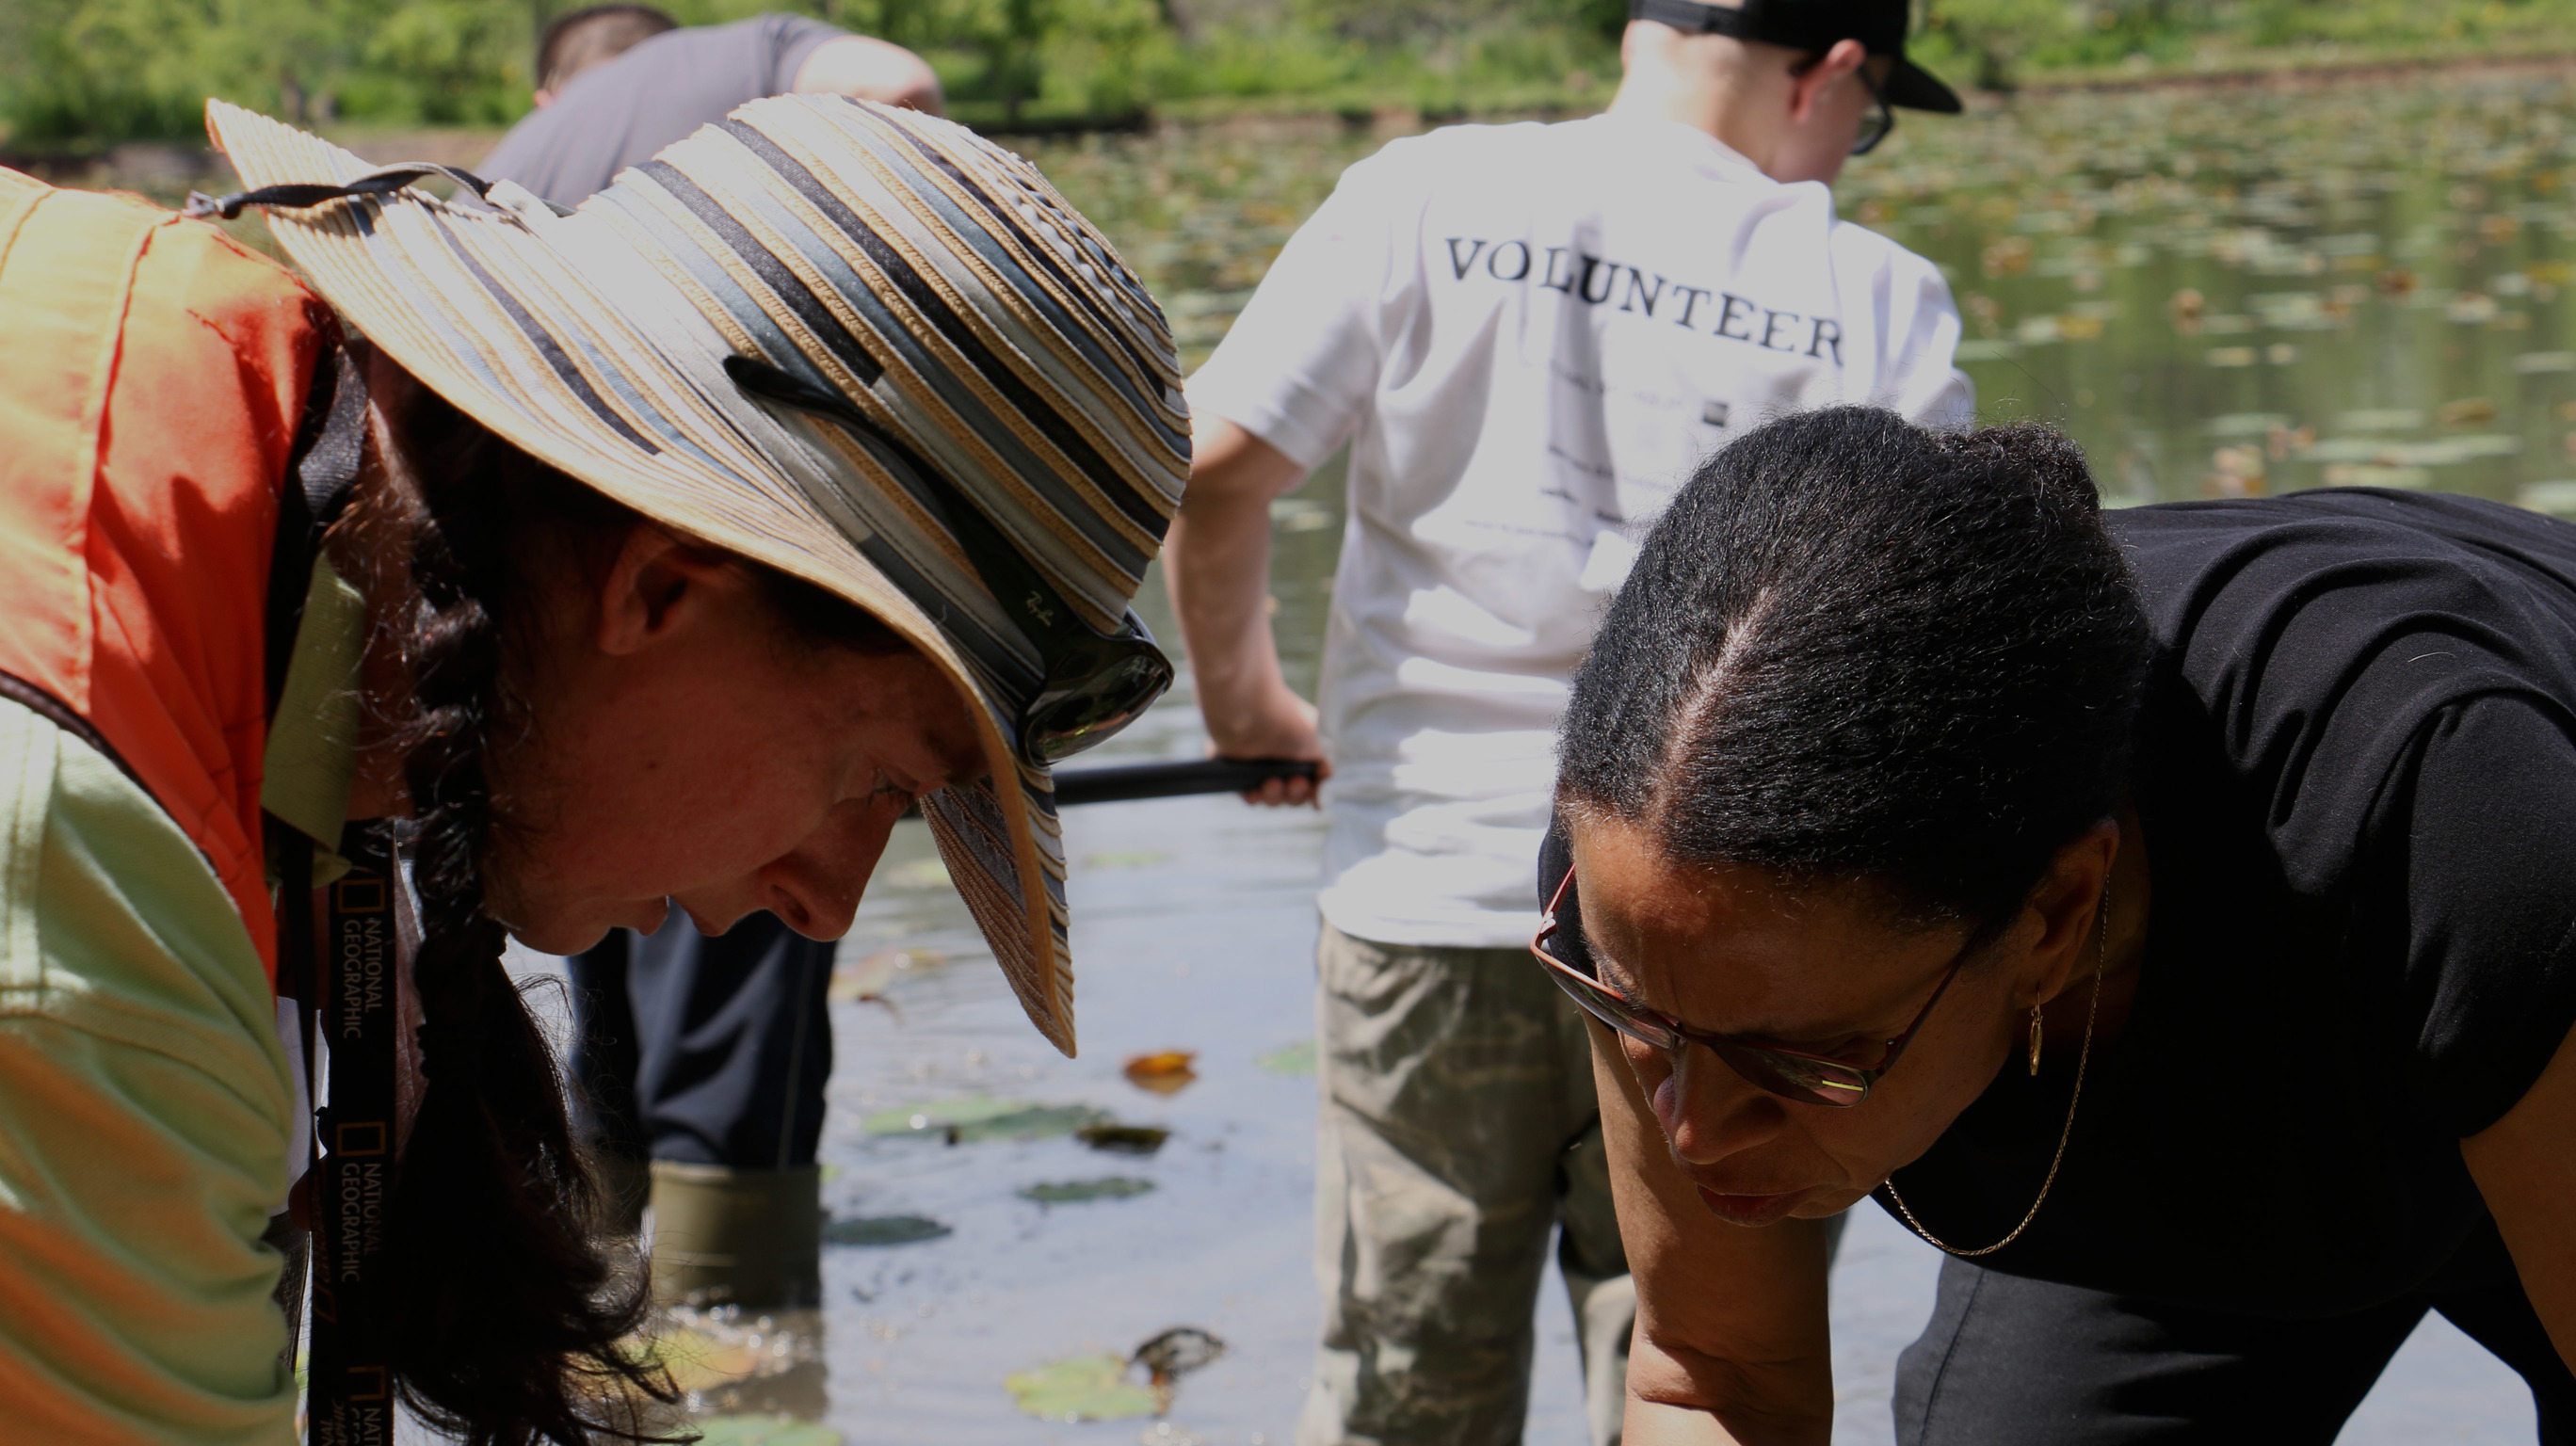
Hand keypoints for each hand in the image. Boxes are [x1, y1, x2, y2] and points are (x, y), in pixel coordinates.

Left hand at [1211, 684, 1328, 807]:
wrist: (1248, 706)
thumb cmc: (1288, 721)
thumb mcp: (1320, 744)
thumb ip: (1326, 769)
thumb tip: (1324, 791)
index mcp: (1304, 747)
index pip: (1312, 780)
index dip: (1314, 791)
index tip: (1314, 793)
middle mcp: (1282, 753)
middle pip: (1291, 792)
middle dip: (1295, 794)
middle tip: (1294, 783)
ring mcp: (1259, 760)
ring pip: (1269, 794)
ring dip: (1273, 796)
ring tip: (1271, 784)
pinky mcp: (1235, 765)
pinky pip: (1245, 791)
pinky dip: (1251, 795)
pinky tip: (1254, 792)